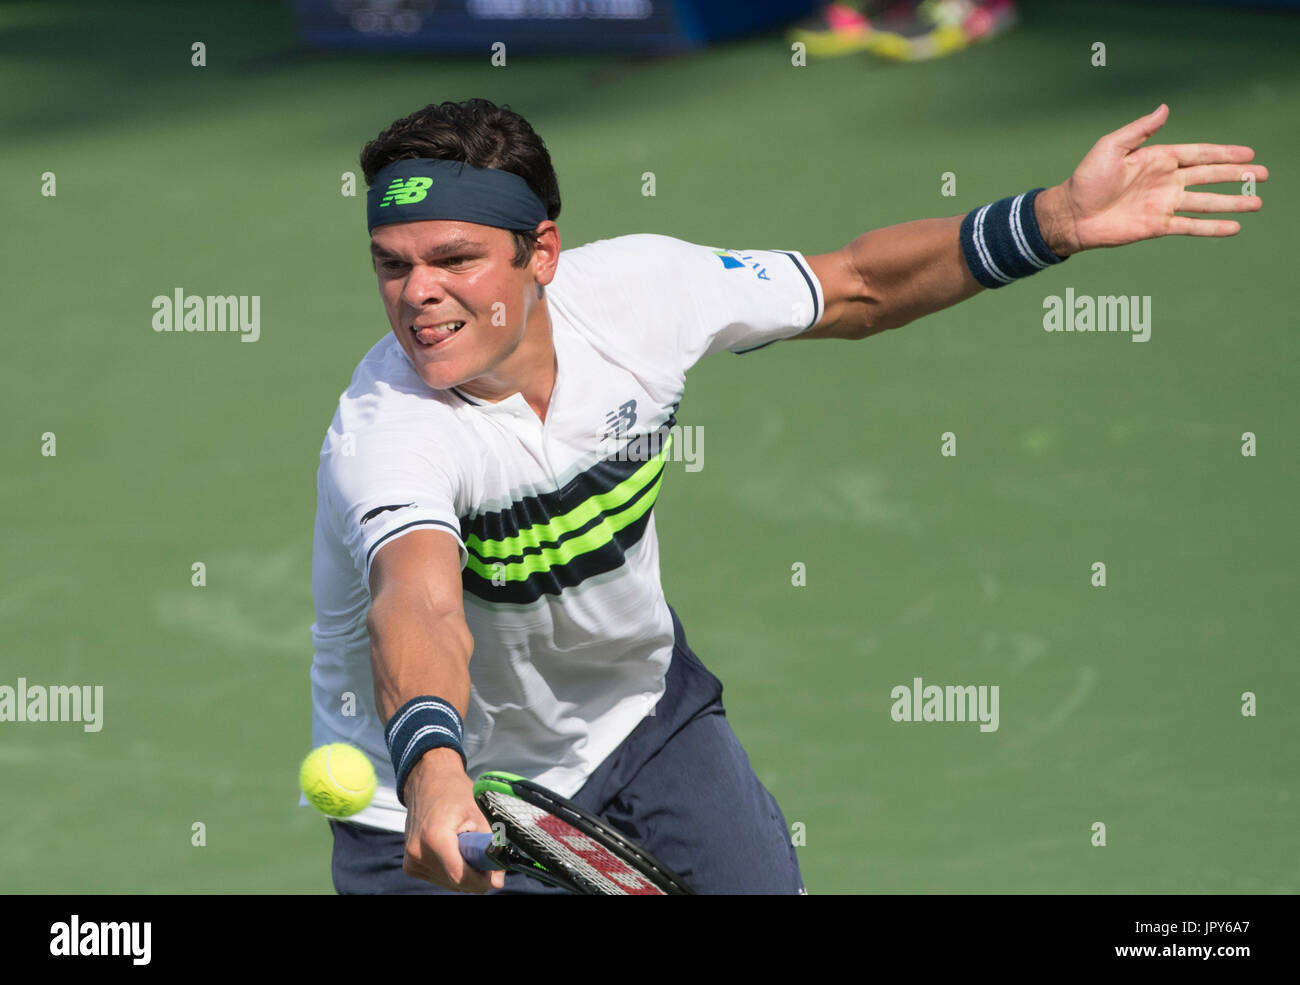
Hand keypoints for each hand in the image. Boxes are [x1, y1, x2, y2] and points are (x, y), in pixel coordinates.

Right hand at [401, 748, 504, 893]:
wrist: (428, 781)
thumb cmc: (456, 793)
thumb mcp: (480, 815)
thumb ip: (491, 849)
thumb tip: (497, 883)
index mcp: (435, 838)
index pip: (460, 877)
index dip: (480, 880)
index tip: (492, 873)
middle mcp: (418, 853)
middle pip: (455, 882)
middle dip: (473, 873)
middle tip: (479, 850)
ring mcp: (411, 860)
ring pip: (447, 883)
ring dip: (461, 871)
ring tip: (462, 844)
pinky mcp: (410, 865)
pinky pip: (438, 877)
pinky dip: (449, 869)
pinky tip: (451, 848)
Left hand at [1036, 104, 1267, 255]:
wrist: (1072, 215)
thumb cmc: (1086, 179)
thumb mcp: (1111, 147)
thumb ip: (1139, 130)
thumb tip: (1165, 108)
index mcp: (1158, 158)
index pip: (1199, 154)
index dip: (1224, 154)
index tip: (1249, 153)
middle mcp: (1166, 181)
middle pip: (1210, 176)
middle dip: (1237, 175)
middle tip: (1265, 175)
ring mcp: (1164, 204)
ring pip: (1206, 201)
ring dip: (1232, 202)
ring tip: (1257, 202)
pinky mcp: (1158, 225)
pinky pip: (1191, 226)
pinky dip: (1212, 228)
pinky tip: (1233, 227)